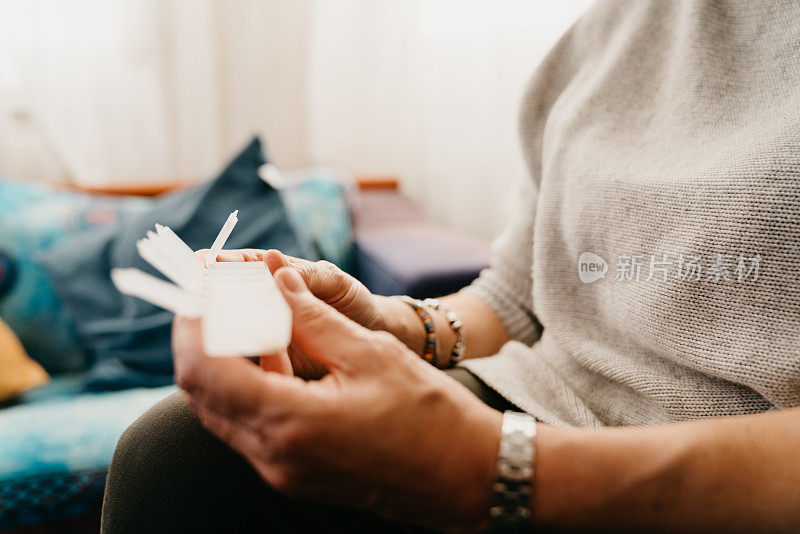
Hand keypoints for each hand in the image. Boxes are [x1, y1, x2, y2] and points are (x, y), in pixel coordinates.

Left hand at [172, 267, 501, 530]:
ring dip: (223, 362)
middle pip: (204, 393)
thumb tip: (276, 280)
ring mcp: (281, 470)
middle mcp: (274, 456)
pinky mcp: (293, 472)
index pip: (208, 372)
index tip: (197, 291)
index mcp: (291, 424)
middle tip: (212, 299)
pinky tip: (276, 354)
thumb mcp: (369, 352)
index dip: (193, 326)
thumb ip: (312, 316)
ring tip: (242, 317)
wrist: (463, 474)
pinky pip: (251, 425)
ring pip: (223, 410)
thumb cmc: (427, 414)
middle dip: (200, 340)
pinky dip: (250, 385)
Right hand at [198, 248, 385, 377]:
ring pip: (226, 333)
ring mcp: (259, 336)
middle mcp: (258, 306)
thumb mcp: (335, 283)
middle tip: (196, 300)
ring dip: (215, 332)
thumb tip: (272, 261)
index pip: (235, 266)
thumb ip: (307, 275)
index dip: (217, 264)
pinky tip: (229, 363)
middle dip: (207, 299)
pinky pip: (243, 365)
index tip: (201, 262)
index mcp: (270, 277)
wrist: (373, 342)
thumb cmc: (352, 303)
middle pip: (221, 300)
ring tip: (207, 331)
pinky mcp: (265, 367)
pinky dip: (234, 364)